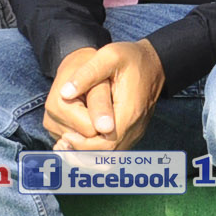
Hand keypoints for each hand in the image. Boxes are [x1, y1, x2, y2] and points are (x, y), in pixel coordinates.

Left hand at [46, 41, 164, 152]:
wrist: (154, 63)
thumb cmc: (131, 59)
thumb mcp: (109, 56)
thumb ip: (87, 74)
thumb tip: (64, 93)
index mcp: (129, 113)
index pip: (105, 143)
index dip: (82, 145)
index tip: (66, 134)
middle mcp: (134, 128)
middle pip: (106, 157)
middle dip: (81, 154)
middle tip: (61, 143)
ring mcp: (135, 133)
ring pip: (110, 159)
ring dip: (86, 157)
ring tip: (66, 145)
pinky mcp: (132, 134)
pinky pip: (113, 153)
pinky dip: (95, 153)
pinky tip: (78, 143)